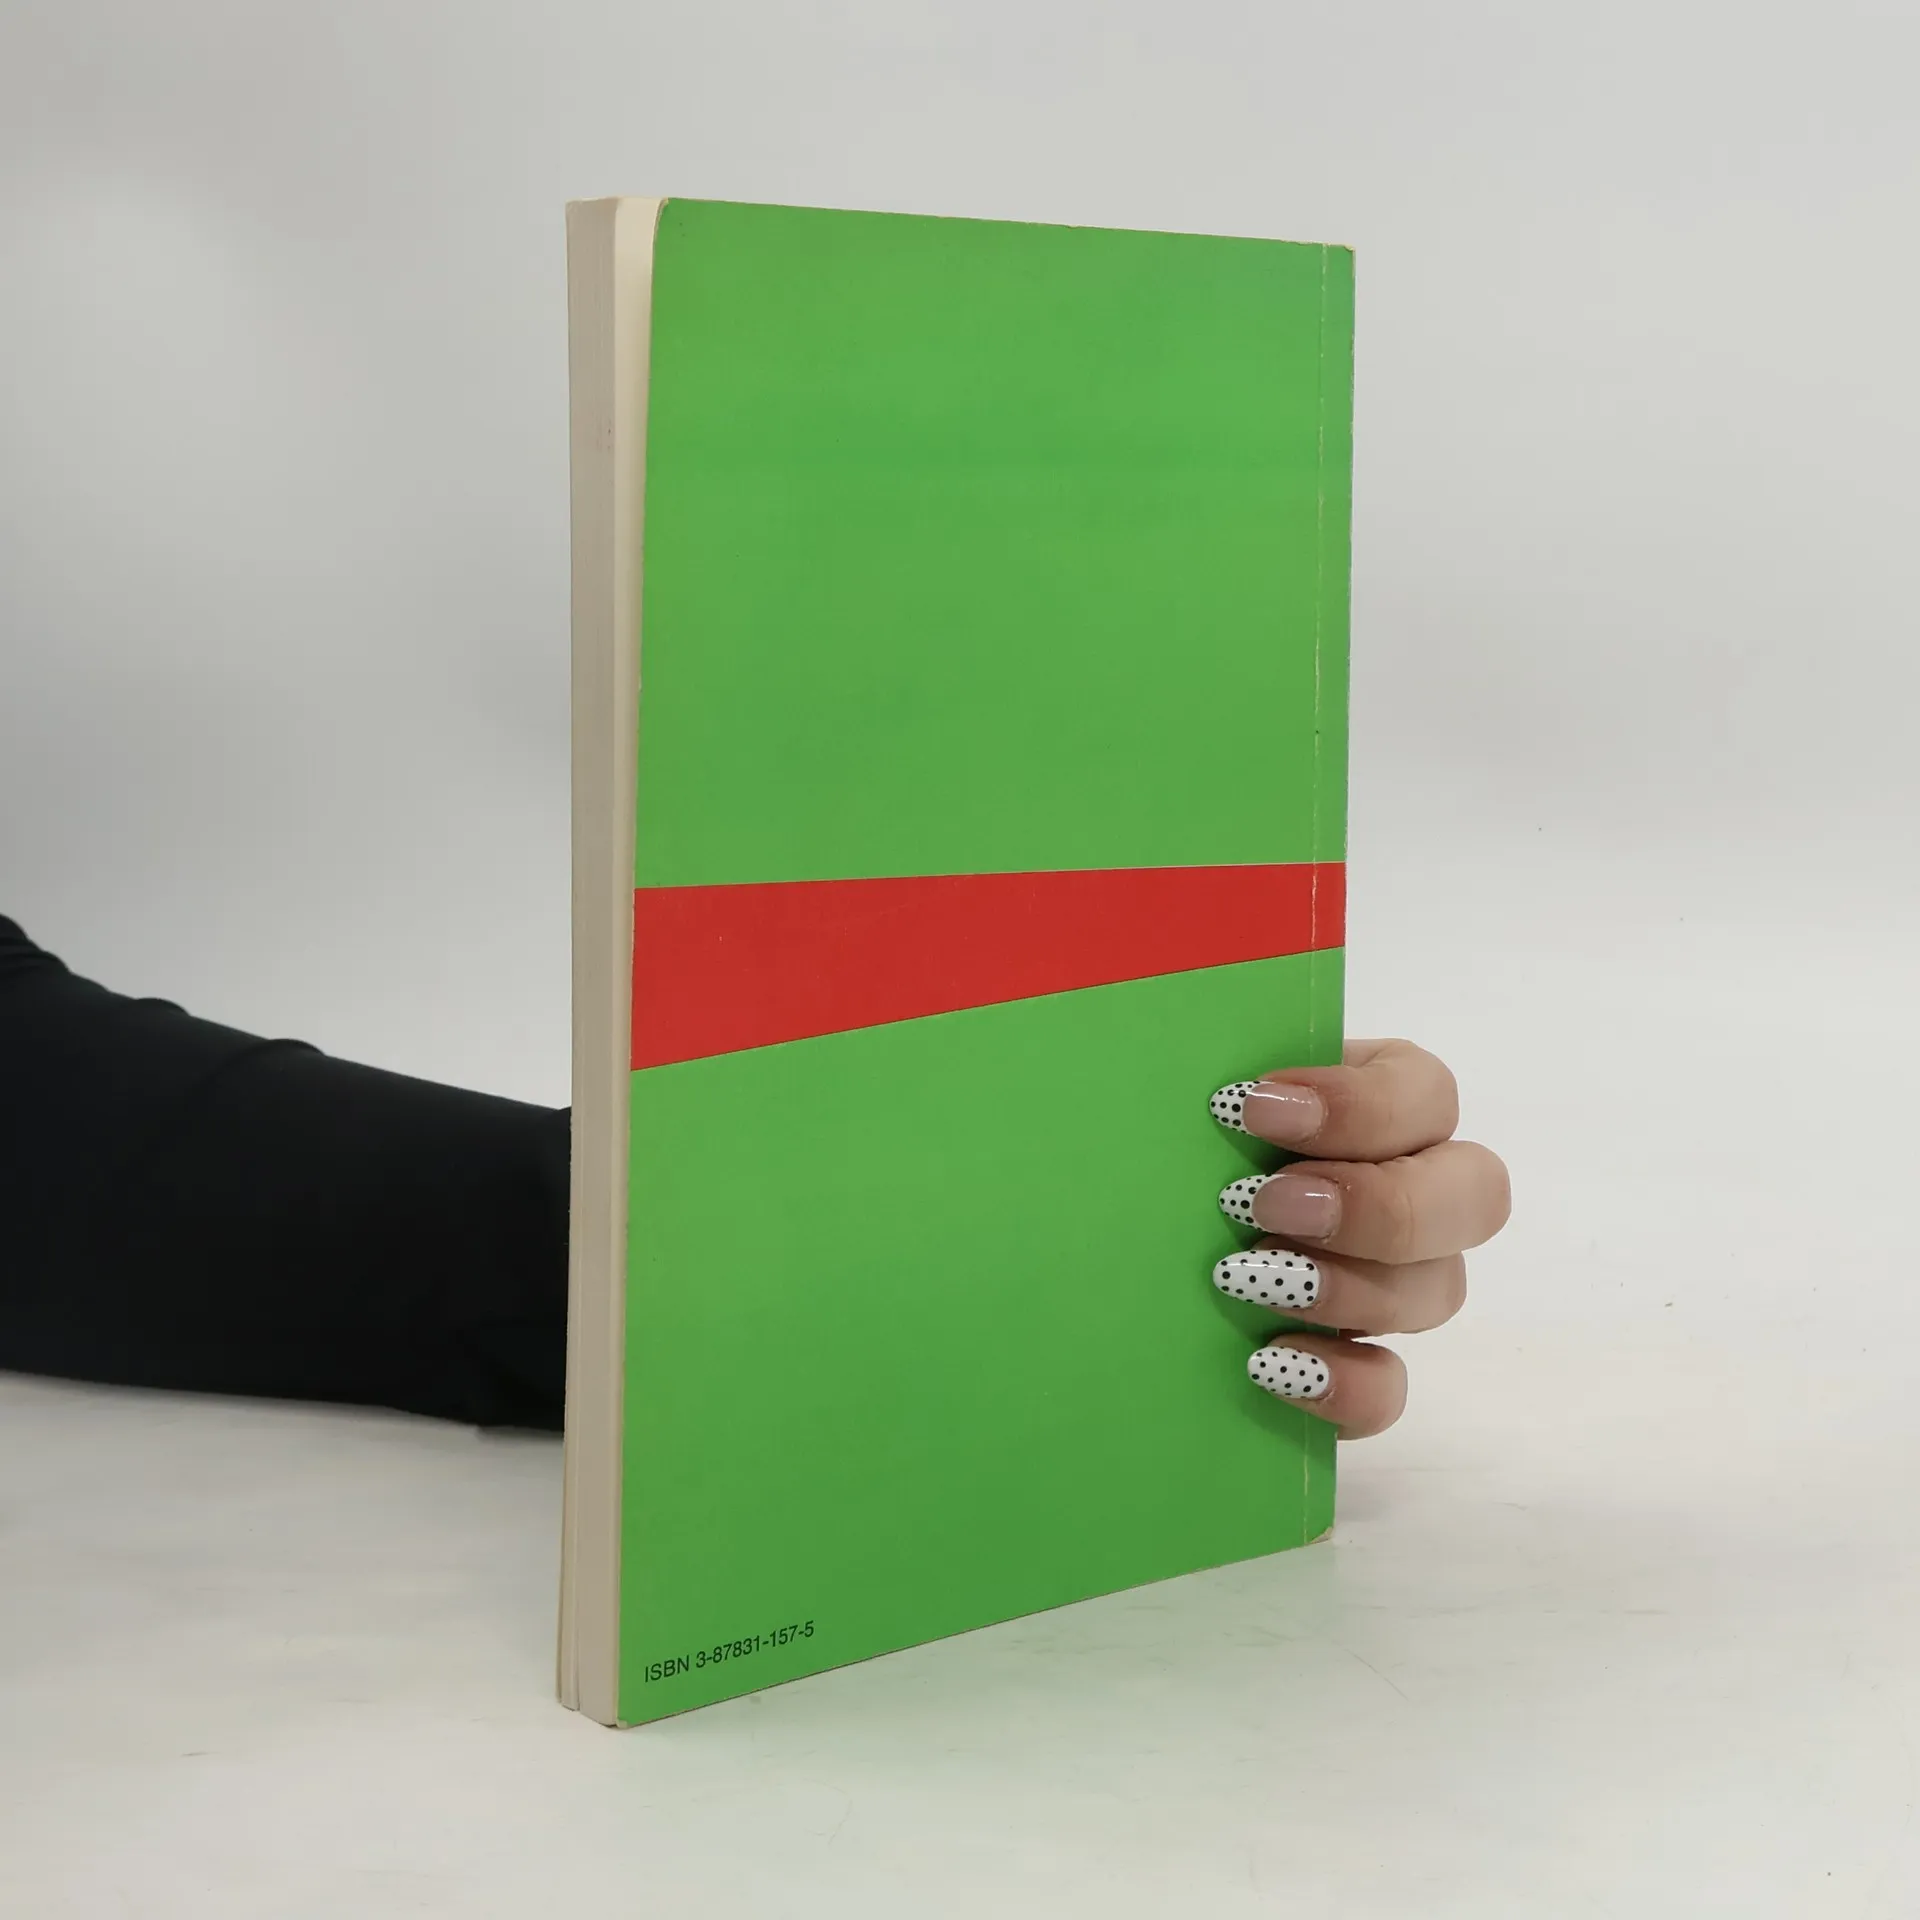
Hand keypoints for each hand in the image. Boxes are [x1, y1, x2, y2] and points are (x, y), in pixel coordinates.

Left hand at [1209, 1039, 1508, 1438]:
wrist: (1132, 1249)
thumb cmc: (1174, 1142)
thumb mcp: (1195, 1096)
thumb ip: (1224, 1084)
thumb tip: (1218, 1088)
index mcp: (1382, 1103)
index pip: (1422, 1093)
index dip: (1357, 1105)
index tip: (1253, 1109)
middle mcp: (1414, 1190)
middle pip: (1473, 1196)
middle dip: (1376, 1204)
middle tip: (1263, 1205)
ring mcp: (1398, 1283)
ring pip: (1436, 1290)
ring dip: (1349, 1287)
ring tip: (1243, 1277)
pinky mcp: (1362, 1363)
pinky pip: (1391, 1387)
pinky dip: (1344, 1383)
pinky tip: (1270, 1363)